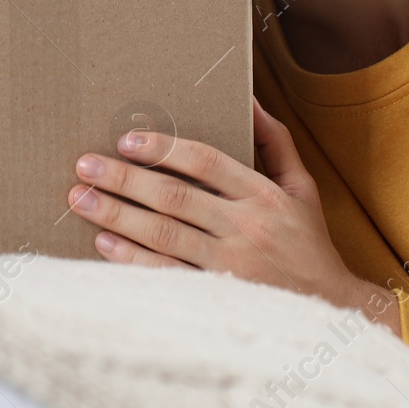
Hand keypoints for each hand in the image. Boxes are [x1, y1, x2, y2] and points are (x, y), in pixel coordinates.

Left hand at [69, 97, 400, 334]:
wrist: (328, 308)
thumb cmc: (308, 242)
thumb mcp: (301, 187)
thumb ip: (275, 141)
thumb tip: (250, 99)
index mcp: (263, 194)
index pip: (205, 162)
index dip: (163, 149)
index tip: (127, 140)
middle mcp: (245, 227)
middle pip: (174, 197)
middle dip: (124, 179)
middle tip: (85, 165)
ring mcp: (229, 265)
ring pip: (163, 235)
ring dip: (117, 215)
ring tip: (81, 199)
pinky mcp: (216, 296)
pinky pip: (165, 273)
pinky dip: (131, 258)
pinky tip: (103, 243)